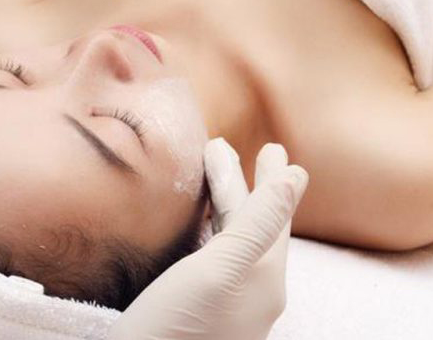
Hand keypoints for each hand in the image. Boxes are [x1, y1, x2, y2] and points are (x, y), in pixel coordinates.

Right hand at [108, 138, 308, 339]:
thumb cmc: (173, 328)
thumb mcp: (219, 271)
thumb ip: (259, 225)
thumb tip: (298, 177)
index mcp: (263, 279)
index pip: (272, 217)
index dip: (274, 180)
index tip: (276, 150)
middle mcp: (252, 291)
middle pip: (250, 224)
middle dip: (242, 184)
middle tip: (236, 150)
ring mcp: (228, 302)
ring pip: (231, 238)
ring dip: (224, 201)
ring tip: (215, 173)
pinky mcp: (203, 308)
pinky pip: (215, 256)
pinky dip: (210, 228)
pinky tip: (200, 223)